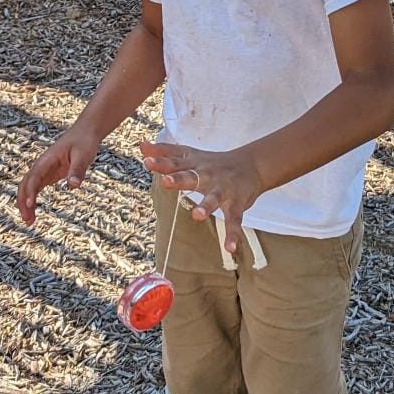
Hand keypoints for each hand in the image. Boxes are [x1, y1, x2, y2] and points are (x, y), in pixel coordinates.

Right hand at [17, 127, 100, 222]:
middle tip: (28, 220)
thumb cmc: (84, 142)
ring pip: (28, 187)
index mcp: (47, 159)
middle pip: (26, 184)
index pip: (35, 176)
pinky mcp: (49, 174)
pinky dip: (32, 199)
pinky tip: (33, 212)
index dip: (31, 190)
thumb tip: (73, 186)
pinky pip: (36, 188)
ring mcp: (44, 170)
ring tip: (29, 221)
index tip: (30, 204)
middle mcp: (42, 165)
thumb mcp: (84, 155)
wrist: (85, 132)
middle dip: (24, 201)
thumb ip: (78, 170)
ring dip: (26, 203)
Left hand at [140, 139, 263, 238]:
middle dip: (179, 179)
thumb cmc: (213, 163)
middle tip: (166, 181)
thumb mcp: (189, 155)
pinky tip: (229, 247)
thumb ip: (165, 152)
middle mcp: (207, 176)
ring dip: (207, 205)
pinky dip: (233, 234)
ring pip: (214, 198)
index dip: (161, 162)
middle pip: (192, 176)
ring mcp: (223, 190)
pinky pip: (234, 220)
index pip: (175, 162)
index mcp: (194, 165)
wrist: (252, 165)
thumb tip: (141, 146)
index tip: (147, 161)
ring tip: (197, 215)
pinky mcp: (237, 204)